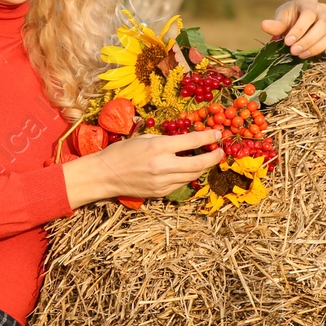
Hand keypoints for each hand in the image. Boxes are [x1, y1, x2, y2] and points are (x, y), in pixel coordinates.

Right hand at [62, 128, 223, 208]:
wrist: (105, 174)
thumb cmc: (122, 151)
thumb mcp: (145, 138)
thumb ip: (167, 140)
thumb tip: (187, 140)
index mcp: (159, 147)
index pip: (192, 141)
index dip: (209, 137)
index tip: (218, 134)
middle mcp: (163, 165)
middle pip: (199, 163)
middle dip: (214, 157)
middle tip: (220, 152)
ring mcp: (162, 181)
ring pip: (192, 175)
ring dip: (202, 167)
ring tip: (206, 159)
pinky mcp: (160, 192)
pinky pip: (180, 184)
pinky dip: (187, 176)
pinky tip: (186, 169)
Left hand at [261, 0, 325, 58]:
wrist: (295, 27)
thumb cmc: (288, 21)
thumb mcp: (280, 20)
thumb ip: (276, 24)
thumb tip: (265, 25)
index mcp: (308, 1)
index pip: (309, 13)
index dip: (299, 29)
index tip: (287, 42)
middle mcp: (323, 10)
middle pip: (323, 25)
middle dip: (308, 40)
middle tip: (294, 51)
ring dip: (318, 47)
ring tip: (302, 55)